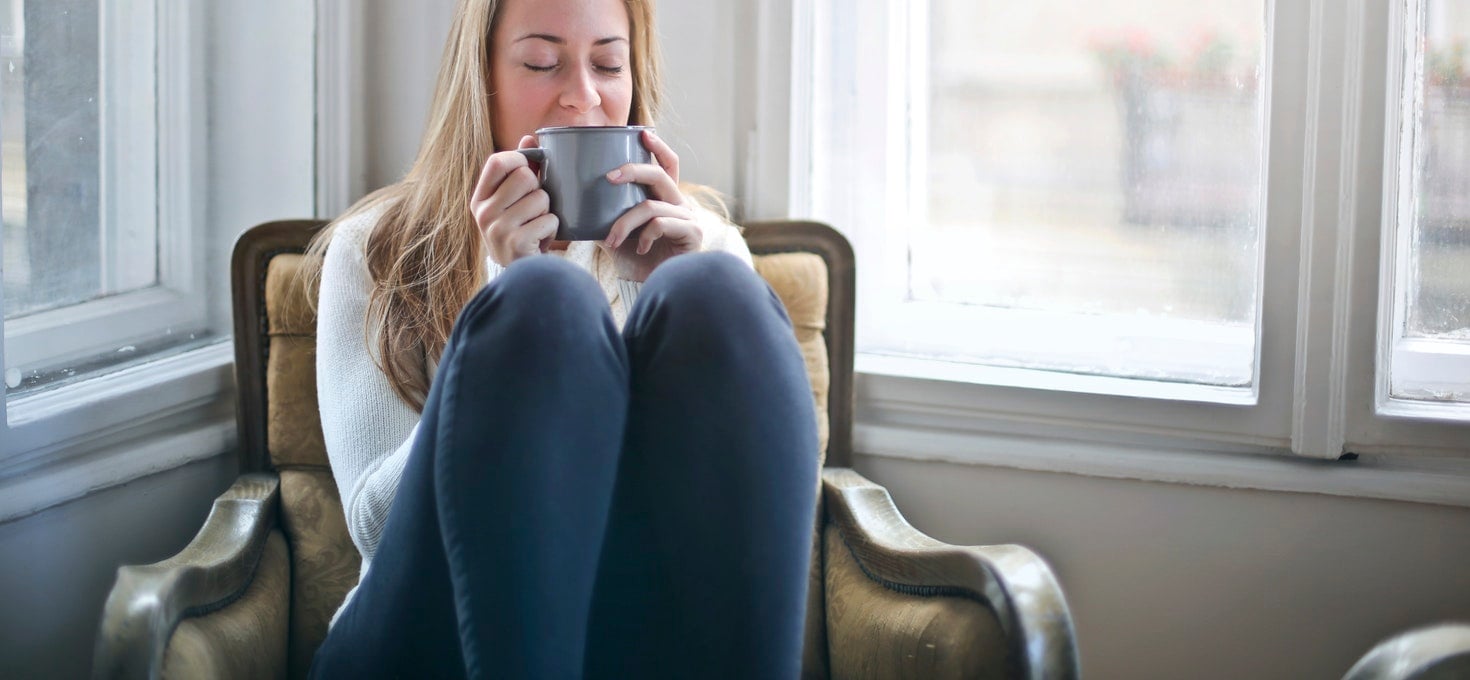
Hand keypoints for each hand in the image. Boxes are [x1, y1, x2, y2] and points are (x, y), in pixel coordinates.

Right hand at [470, 135, 558, 266]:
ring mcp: (498, 229)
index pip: (497, 161)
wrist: (520, 274)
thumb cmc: (519, 231)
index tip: (529, 170)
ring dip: (548, 211)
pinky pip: (549, 219)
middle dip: (539, 189)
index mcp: (480, 199)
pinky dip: (553, 228)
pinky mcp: (516, 243)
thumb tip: (529, 137)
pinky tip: (541, 239)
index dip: (519, 159)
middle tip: (535, 207)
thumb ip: (519, 169)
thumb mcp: (512, 202)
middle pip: (525, 176)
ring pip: (541, 198)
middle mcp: (483, 213)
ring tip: (538, 225)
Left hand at [600, 129, 703, 281]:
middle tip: (608, 177)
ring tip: (611, 240)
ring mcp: (689, 218)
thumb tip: (568, 198)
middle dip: (632, 171)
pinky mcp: (692, 234)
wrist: (651, 289)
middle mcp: (680, 204)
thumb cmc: (635, 260)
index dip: (658, 147)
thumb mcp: (614, 231)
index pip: (668, 165)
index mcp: (665, 198)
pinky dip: (644, 235)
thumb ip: (601, 214)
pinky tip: (639, 249)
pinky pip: (661, 223)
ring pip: (651, 205)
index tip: (642, 133)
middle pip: (659, 175)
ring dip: (625, 222)